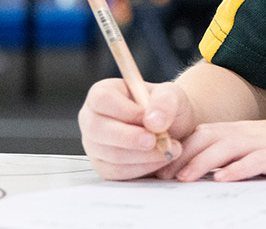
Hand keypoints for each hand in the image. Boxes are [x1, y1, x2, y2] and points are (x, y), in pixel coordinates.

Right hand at [78, 78, 193, 179]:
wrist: (173, 128)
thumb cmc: (164, 108)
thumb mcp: (171, 95)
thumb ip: (164, 102)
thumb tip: (152, 122)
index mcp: (102, 92)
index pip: (102, 99)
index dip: (126, 111)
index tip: (149, 119)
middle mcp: (92, 118)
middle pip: (98, 129)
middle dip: (131, 138)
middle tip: (156, 141)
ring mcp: (94, 144)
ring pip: (111, 154)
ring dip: (143, 155)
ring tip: (167, 149)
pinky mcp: (103, 165)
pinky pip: (117, 172)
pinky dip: (141, 168)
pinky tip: (158, 159)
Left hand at [162, 114, 265, 182]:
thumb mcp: (265, 148)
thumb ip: (240, 155)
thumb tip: (212, 172)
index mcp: (244, 131)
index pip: (203, 134)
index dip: (179, 149)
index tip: (161, 167)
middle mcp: (250, 133)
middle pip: (207, 138)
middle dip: (181, 157)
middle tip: (162, 176)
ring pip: (225, 148)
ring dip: (201, 163)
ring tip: (183, 179)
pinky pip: (256, 160)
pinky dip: (237, 169)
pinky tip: (222, 178)